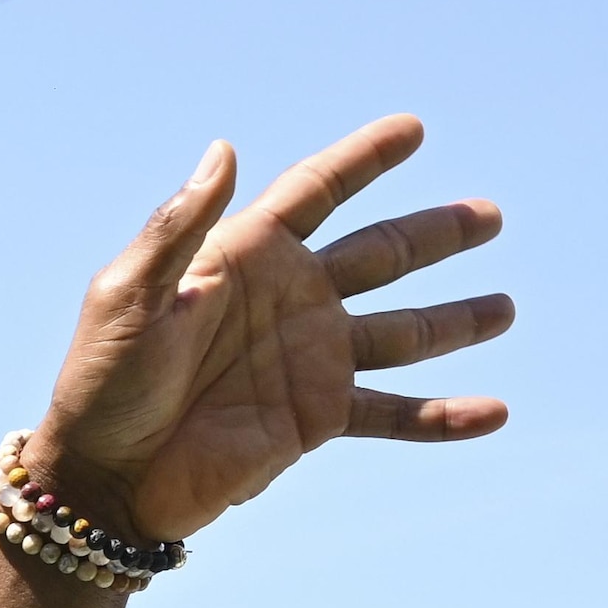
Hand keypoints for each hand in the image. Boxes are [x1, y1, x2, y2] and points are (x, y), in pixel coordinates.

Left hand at [29, 117, 509, 543]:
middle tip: (492, 215)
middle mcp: (288, 301)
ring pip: (403, 331)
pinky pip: (393, 413)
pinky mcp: (316, 420)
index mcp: (244, 256)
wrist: (104, 477)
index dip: (365, 159)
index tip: (415, 129)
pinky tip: (496, 413)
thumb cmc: (102, 382)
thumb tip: (226, 148)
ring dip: (457, 320)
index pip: (317, 192)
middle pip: (381, 254)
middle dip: (436, 234)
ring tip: (506, 307)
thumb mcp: (128, 295)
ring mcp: (309, 360)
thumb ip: (180, 226)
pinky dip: (444, 416)